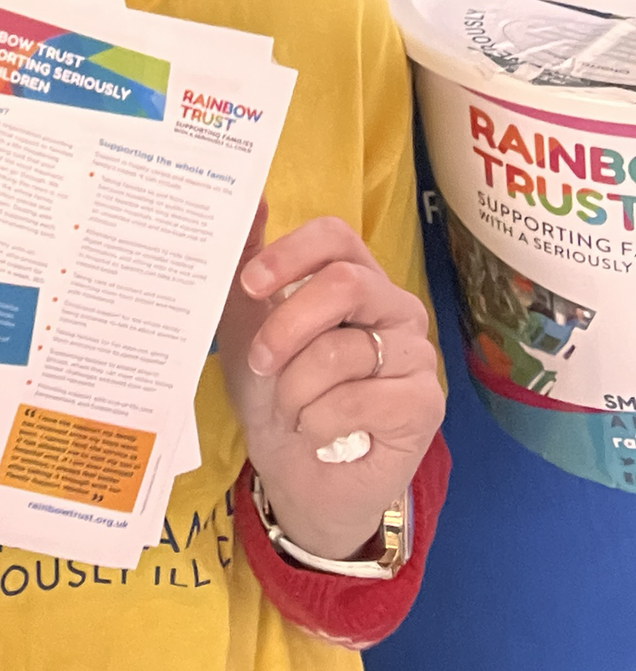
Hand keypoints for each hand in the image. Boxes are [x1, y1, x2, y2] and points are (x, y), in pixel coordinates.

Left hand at [216, 211, 441, 562]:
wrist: (295, 472)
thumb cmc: (275, 391)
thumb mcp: (247, 324)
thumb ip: (247, 261)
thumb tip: (253, 197)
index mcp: (355, 279)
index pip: (337, 237)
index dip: (291, 254)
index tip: (250, 285)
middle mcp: (394, 308)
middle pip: (345, 285)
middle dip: (288, 324)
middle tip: (260, 361)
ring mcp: (416, 356)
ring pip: (343, 350)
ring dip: (295, 386)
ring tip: (288, 408)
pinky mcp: (423, 406)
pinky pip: (359, 399)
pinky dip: (317, 419)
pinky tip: (315, 432)